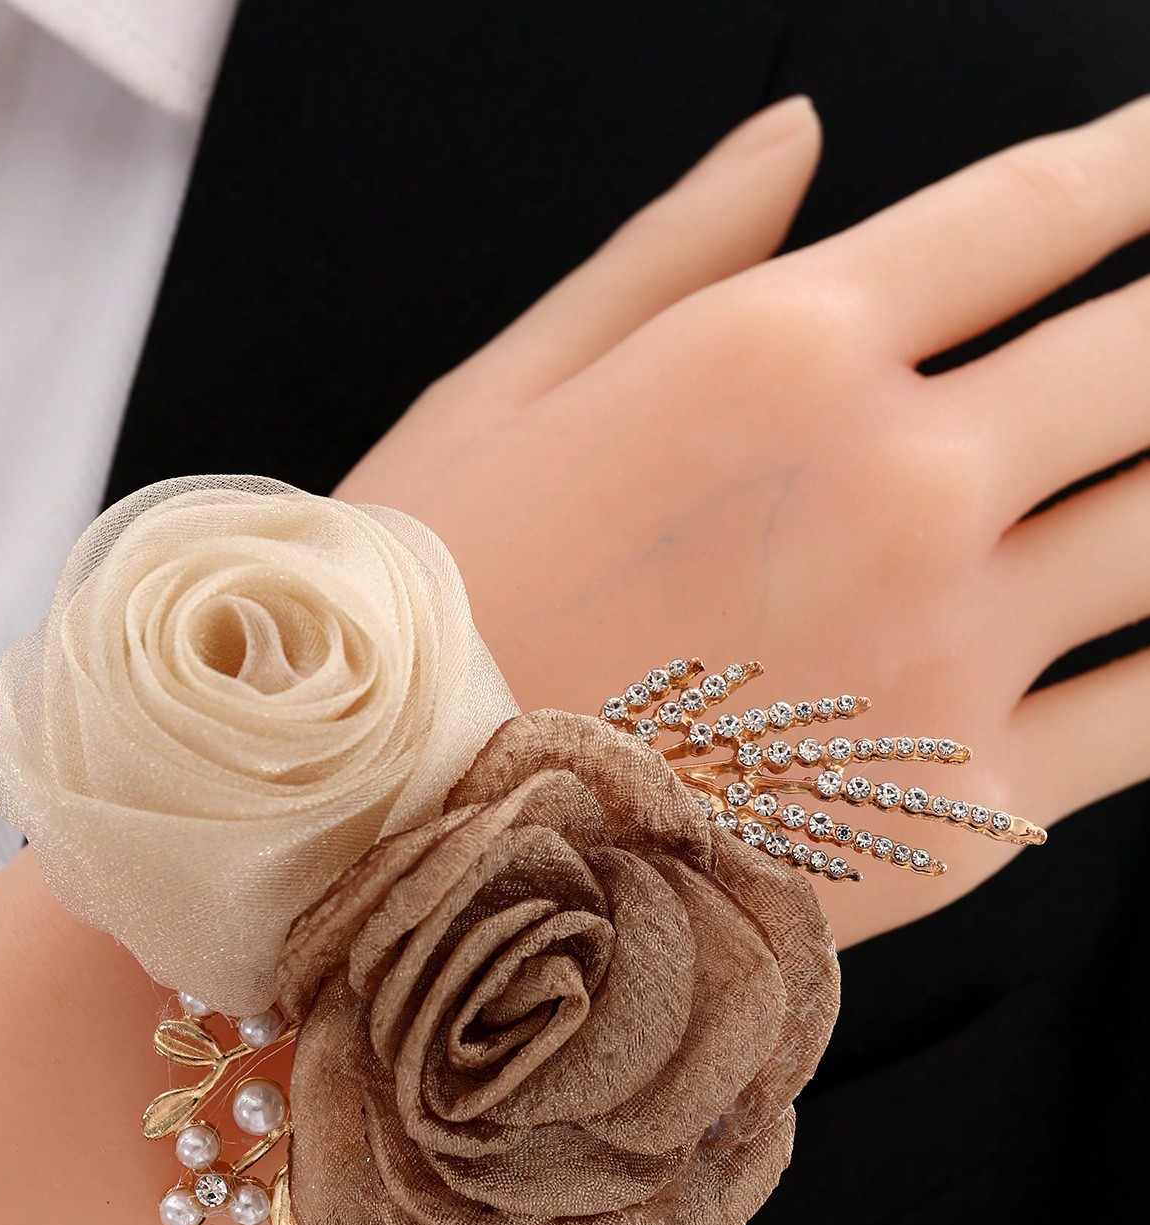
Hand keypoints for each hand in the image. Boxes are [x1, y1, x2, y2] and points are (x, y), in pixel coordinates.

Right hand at [337, 94, 1149, 948]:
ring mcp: (947, 654)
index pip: (1036, 209)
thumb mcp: (508, 391)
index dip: (1141, 160)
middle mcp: (899, 488)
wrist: (383, 854)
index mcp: (784, 353)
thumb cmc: (423, 614)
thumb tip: (801, 138)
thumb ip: (676, 252)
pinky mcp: (964, 814)